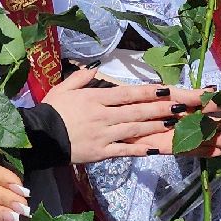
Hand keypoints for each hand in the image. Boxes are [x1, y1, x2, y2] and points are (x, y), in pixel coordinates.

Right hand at [42, 69, 185, 163]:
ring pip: (134, 130)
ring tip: (173, 123)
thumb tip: (95, 68)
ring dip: (155, 126)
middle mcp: (103, 115)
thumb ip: (80, 78)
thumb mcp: (63, 88)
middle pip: (136, 111)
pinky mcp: (101, 152)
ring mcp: (104, 135)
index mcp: (94, 98)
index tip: (166, 89)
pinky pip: (124, 150)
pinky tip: (154, 149)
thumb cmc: (51, 111)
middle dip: (159, 108)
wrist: (40, 136)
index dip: (148, 92)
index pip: (127, 94)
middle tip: (180, 107)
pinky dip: (140, 150)